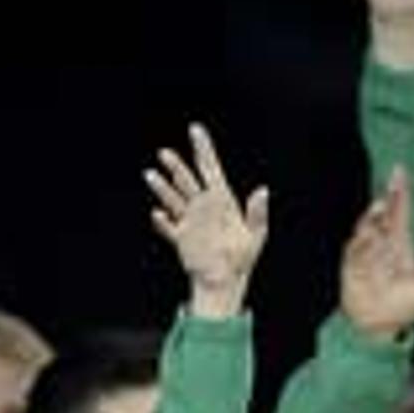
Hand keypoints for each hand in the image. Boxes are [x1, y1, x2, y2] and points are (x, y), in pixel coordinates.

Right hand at [148, 125, 270, 321]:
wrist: (226, 282)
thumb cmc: (243, 259)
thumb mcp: (255, 236)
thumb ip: (257, 213)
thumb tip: (262, 190)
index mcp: (222, 202)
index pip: (211, 169)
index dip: (203, 149)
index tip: (196, 130)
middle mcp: (204, 208)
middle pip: (187, 182)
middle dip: (176, 167)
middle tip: (164, 153)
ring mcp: (191, 222)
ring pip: (174, 200)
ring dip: (163, 189)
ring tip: (150, 175)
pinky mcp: (181, 239)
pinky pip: (169, 227)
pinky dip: (162, 222)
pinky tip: (157, 214)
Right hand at [338, 167, 413, 341]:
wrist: (380, 327)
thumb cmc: (404, 306)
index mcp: (400, 242)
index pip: (400, 211)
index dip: (400, 191)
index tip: (399, 171)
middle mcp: (381, 243)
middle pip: (381, 213)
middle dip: (384, 198)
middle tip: (390, 185)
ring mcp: (365, 253)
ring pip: (367, 226)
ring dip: (373, 217)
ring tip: (381, 209)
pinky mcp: (352, 266)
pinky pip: (356, 250)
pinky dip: (364, 245)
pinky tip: (373, 241)